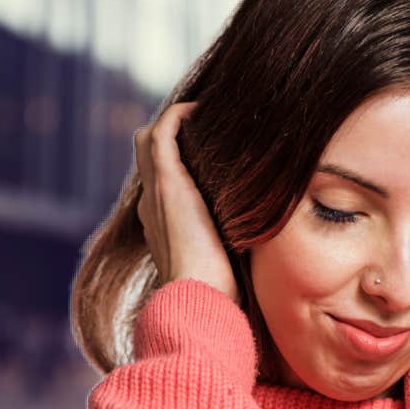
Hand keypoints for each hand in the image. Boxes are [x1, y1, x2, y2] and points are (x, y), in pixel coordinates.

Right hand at [134, 102, 238, 304]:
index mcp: (163, 224)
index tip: (210, 155)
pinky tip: (201, 110)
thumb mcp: (226, 262)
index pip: (162, 181)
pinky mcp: (167, 182)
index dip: (180, 163)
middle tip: (205, 127)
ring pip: (148, 140)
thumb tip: (261, 242)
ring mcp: (155, 191)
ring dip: (174, 122)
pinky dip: (178, 115)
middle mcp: (152, 204)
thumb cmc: (218, 292)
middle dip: (172, 136)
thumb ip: (233, 245)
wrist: (198, 297)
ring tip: (204, 114)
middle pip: (149, 155)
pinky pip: (162, 132)